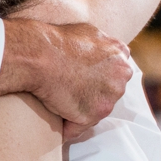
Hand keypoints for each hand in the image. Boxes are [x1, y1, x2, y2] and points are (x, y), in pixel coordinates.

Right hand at [0, 19, 131, 139]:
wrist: (39, 54)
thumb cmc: (57, 41)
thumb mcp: (89, 32)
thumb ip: (104, 44)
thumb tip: (104, 48)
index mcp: (120, 57)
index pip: (114, 75)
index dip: (98, 79)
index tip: (83, 80)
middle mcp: (120, 79)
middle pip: (107, 94)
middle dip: (91, 94)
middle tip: (68, 89)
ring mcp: (108, 98)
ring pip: (94, 112)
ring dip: (79, 111)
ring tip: (58, 101)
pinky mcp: (92, 115)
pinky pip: (77, 128)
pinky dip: (67, 127)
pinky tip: (54, 118)